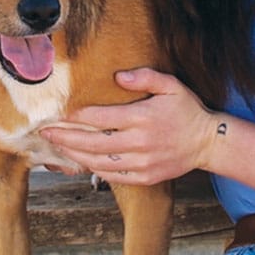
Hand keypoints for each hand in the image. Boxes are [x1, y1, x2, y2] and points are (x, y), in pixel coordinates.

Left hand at [39, 68, 221, 185]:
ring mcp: (142, 163)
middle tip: (46, 132)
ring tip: (58, 147)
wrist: (208, 142)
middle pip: (94, 143)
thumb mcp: (171, 85)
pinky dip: (94, 170)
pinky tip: (81, 162)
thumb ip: (145, 77)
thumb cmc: (187, 111)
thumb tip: (118, 76)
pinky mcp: (145, 177)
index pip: (102, 119)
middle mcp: (140, 143)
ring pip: (99, 162)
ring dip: (75, 155)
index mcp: (143, 118)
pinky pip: (113, 177)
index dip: (79, 117)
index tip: (62, 113)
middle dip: (66, 138)